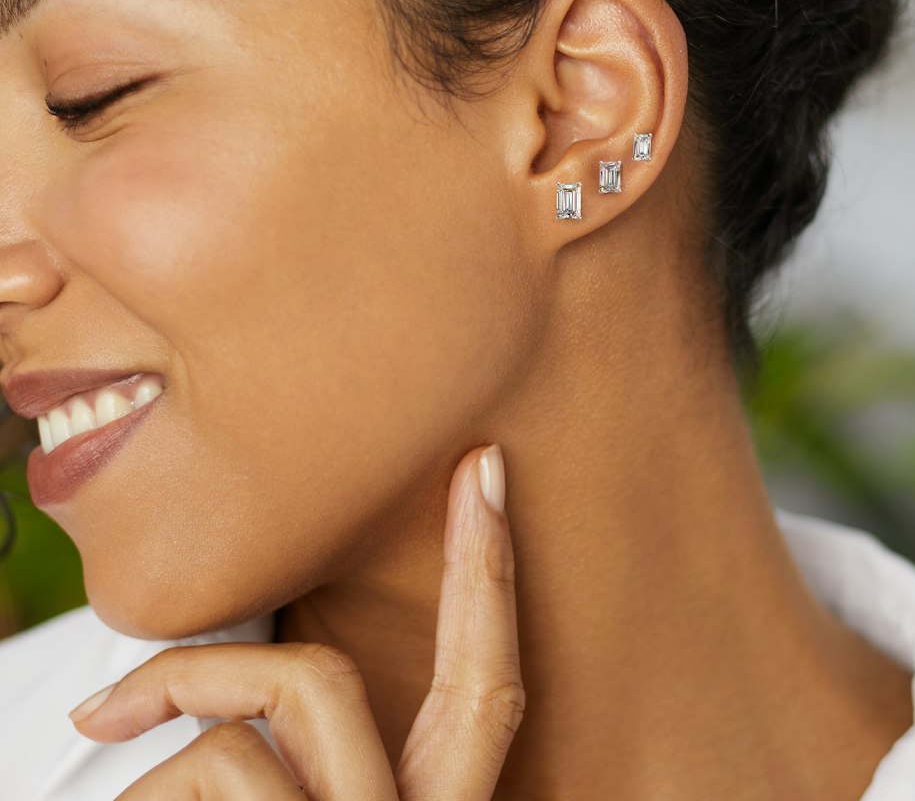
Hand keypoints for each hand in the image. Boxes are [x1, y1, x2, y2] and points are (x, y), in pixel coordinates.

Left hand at [68, 443, 523, 799]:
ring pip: (238, 742)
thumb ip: (325, 761)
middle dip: (211, 669)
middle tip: (104, 707)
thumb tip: (241, 712)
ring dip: (147, 771)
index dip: (490, 574)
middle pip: (324, 684)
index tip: (483, 466)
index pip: (488, 688)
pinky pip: (204, 781)